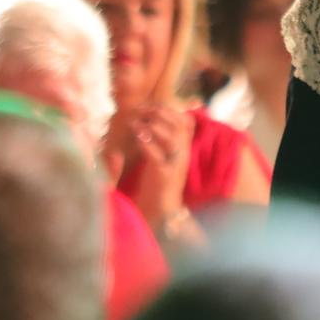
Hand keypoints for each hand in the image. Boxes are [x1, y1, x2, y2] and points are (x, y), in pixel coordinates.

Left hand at [126, 105, 194, 235]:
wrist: (160, 214)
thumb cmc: (156, 185)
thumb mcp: (160, 157)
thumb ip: (159, 139)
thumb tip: (151, 118)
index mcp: (182, 148)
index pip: (183, 120)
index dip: (166, 109)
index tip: (146, 105)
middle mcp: (183, 154)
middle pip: (179, 124)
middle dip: (159, 113)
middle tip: (139, 110)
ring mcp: (176, 166)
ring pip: (173, 138)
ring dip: (154, 126)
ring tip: (136, 122)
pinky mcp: (165, 177)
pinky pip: (159, 156)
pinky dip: (147, 143)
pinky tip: (136, 136)